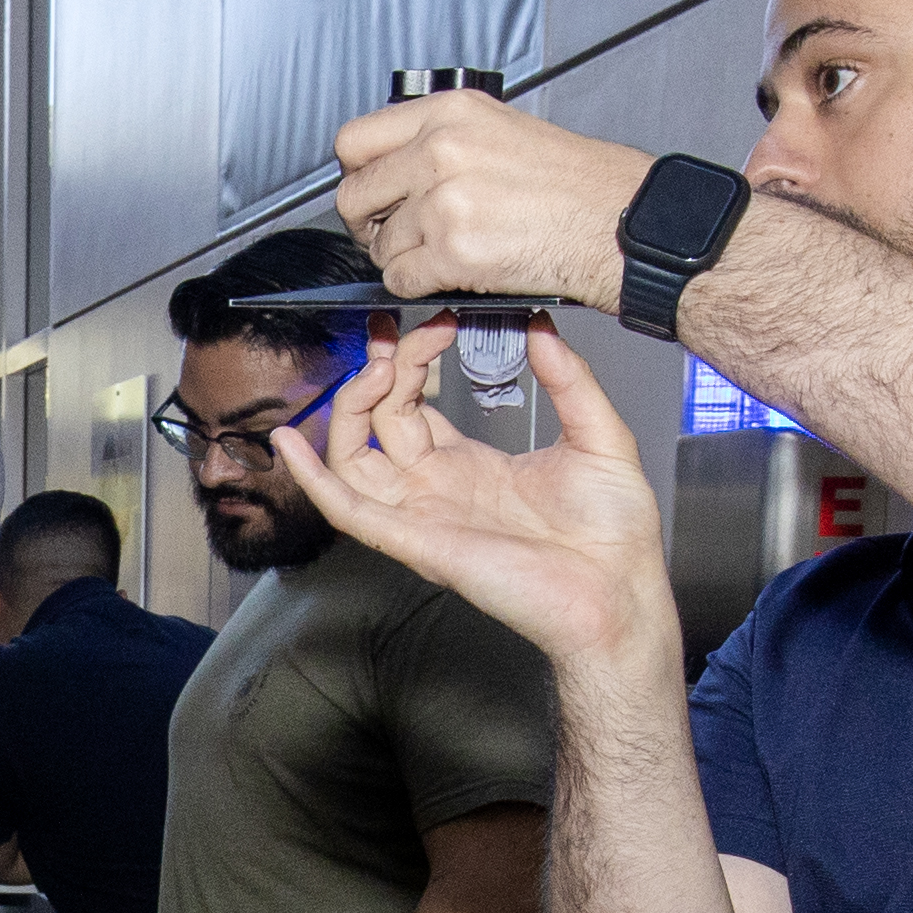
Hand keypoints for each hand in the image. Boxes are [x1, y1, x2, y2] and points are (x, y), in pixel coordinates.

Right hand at [274, 314, 673, 676]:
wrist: (621, 592)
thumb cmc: (612, 533)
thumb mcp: (597, 433)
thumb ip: (568, 378)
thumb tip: (540, 326)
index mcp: (470, 465)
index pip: (412, 404)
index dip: (411, 360)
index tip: (435, 320)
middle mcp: (436, 489)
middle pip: (377, 421)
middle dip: (380, 370)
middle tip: (398, 332)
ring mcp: (423, 515)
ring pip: (352, 458)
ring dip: (350, 408)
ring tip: (374, 369)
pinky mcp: (417, 543)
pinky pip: (348, 511)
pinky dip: (313, 479)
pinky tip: (292, 443)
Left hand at [328, 87, 655, 305]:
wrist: (613, 220)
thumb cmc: (571, 181)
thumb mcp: (499, 129)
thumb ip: (440, 139)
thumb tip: (393, 166)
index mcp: (448, 113)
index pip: (355, 142)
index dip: (356, 175)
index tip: (370, 192)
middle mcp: (440, 150)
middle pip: (353, 197)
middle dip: (368, 224)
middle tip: (391, 233)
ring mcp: (443, 202)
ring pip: (380, 246)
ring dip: (401, 258)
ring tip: (441, 252)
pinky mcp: (454, 251)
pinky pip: (400, 280)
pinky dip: (417, 285)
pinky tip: (449, 272)